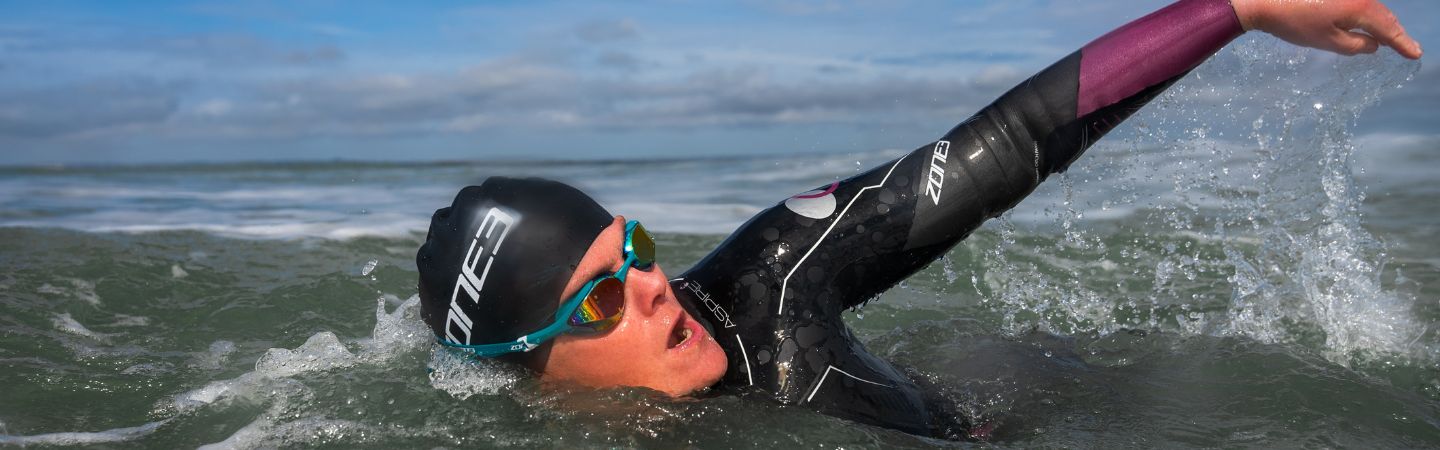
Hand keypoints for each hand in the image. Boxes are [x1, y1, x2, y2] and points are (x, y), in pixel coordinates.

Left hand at [1232, 0, 1421, 58]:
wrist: (1265, 2)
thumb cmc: (1295, 24)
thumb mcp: (1328, 42)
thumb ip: (1356, 46)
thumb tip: (1374, 44)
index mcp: (1360, 8)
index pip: (1388, 29)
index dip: (1403, 43)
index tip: (1415, 54)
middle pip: (1384, 16)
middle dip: (1396, 33)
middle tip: (1409, 49)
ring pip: (1373, 9)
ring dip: (1382, 24)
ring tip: (1392, 40)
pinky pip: (1360, 4)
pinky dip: (1368, 16)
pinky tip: (1368, 26)